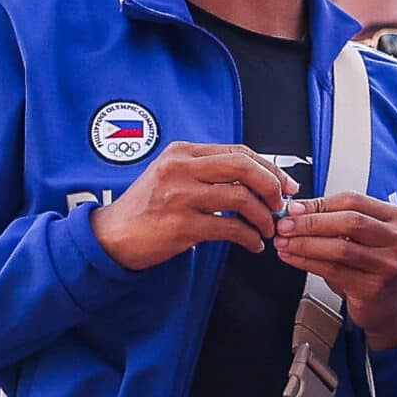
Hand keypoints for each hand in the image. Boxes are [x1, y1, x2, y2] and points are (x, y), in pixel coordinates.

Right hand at [88, 142, 294, 270]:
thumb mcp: (170, 175)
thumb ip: (206, 171)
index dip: (269, 168)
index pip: (238, 152)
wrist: (111, 236)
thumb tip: (256, 178)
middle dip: (272, 186)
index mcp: (181, 153)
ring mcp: (180, 197)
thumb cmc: (144, 208)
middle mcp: (180, 170)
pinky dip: (249, 238)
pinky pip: (230, 229)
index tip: (284, 184)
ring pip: (241, 198)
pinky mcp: (181, 225)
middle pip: (244, 167)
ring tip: (266, 228)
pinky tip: (252, 244)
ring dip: (263, 217)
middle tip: (279, 204)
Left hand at [274, 191, 396, 350]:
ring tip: (282, 242)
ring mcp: (390, 264)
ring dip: (304, 243)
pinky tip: (291, 257)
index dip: (317, 204)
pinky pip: (332, 270)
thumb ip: (333, 219)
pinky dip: (306, 261)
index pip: (352, 201)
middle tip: (283, 226)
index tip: (291, 209)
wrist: (386, 306)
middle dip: (309, 223)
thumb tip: (294, 209)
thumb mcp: (358, 237)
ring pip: (340, 247)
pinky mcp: (374, 287)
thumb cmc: (368, 267)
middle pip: (349, 222)